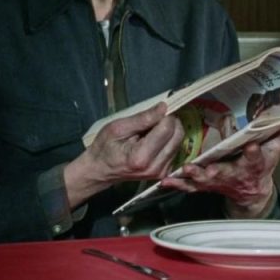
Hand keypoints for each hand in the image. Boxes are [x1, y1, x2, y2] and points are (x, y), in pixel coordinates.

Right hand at [64, 103, 183, 206]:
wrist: (101, 170)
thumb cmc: (105, 147)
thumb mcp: (118, 128)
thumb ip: (142, 118)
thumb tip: (164, 107)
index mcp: (141, 157)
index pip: (167, 128)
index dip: (164, 115)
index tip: (154, 111)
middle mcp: (155, 167)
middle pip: (177, 135)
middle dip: (169, 121)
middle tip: (153, 119)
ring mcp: (161, 172)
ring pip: (179, 141)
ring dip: (169, 131)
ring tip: (150, 131)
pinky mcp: (164, 172)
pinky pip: (175, 149)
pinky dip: (168, 140)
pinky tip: (153, 140)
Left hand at [160, 107, 279, 217]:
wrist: (251, 193)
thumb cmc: (264, 165)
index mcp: (254, 164)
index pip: (256, 158)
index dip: (254, 153)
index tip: (251, 147)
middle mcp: (235, 174)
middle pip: (225, 172)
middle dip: (214, 171)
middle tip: (203, 169)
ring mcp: (219, 181)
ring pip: (205, 181)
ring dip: (193, 177)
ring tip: (182, 171)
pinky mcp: (206, 185)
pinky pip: (190, 185)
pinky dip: (178, 182)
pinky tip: (167, 178)